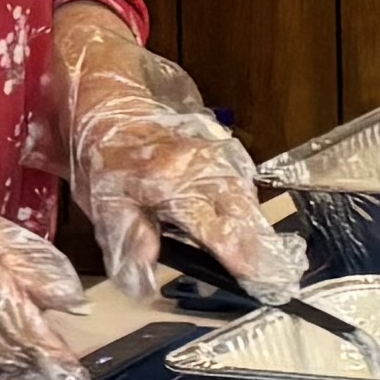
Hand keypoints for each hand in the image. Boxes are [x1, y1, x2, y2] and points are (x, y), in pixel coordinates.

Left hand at [47, 7, 306, 304]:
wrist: (106, 98)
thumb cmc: (102, 154)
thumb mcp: (102, 203)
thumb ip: (128, 241)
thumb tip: (145, 280)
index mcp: (168, 182)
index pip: (214, 226)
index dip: (239, 255)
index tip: (259, 279)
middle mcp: (198, 164)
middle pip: (242, 209)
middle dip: (260, 244)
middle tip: (277, 278)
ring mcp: (212, 149)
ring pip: (245, 191)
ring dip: (256, 224)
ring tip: (266, 257)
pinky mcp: (216, 142)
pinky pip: (240, 175)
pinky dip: (246, 201)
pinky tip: (246, 221)